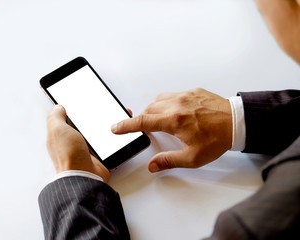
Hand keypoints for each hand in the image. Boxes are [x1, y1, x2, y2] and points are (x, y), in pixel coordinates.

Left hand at [46, 105, 109, 181]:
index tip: (79, 103)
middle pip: (80, 125)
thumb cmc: (69, 156)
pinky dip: (107, 140)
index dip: (70, 110)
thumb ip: (56, 117)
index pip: (64, 118)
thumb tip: (58, 107)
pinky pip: (103, 144)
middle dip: (87, 119)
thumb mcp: (57, 129)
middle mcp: (71, 143)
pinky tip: (110, 135)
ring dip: (99, 130)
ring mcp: (84, 149)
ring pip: (92, 135)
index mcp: (60, 135)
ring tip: (106, 121)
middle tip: (94, 111)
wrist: (84, 175)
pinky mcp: (96, 156)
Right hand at [111, 88, 231, 171]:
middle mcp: (176, 104)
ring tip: (156, 120)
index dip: (126, 125)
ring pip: (158, 100)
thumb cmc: (218, 139)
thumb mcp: (193, 157)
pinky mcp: (192, 92)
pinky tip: (172, 111)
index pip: (142, 122)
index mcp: (173, 120)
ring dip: (152, 110)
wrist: (238, 122)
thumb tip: (152, 165)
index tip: (116, 127)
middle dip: (140, 119)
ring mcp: (184, 96)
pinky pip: (172, 95)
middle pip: (148, 109)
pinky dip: (165, 103)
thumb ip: (169, 161)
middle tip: (139, 128)